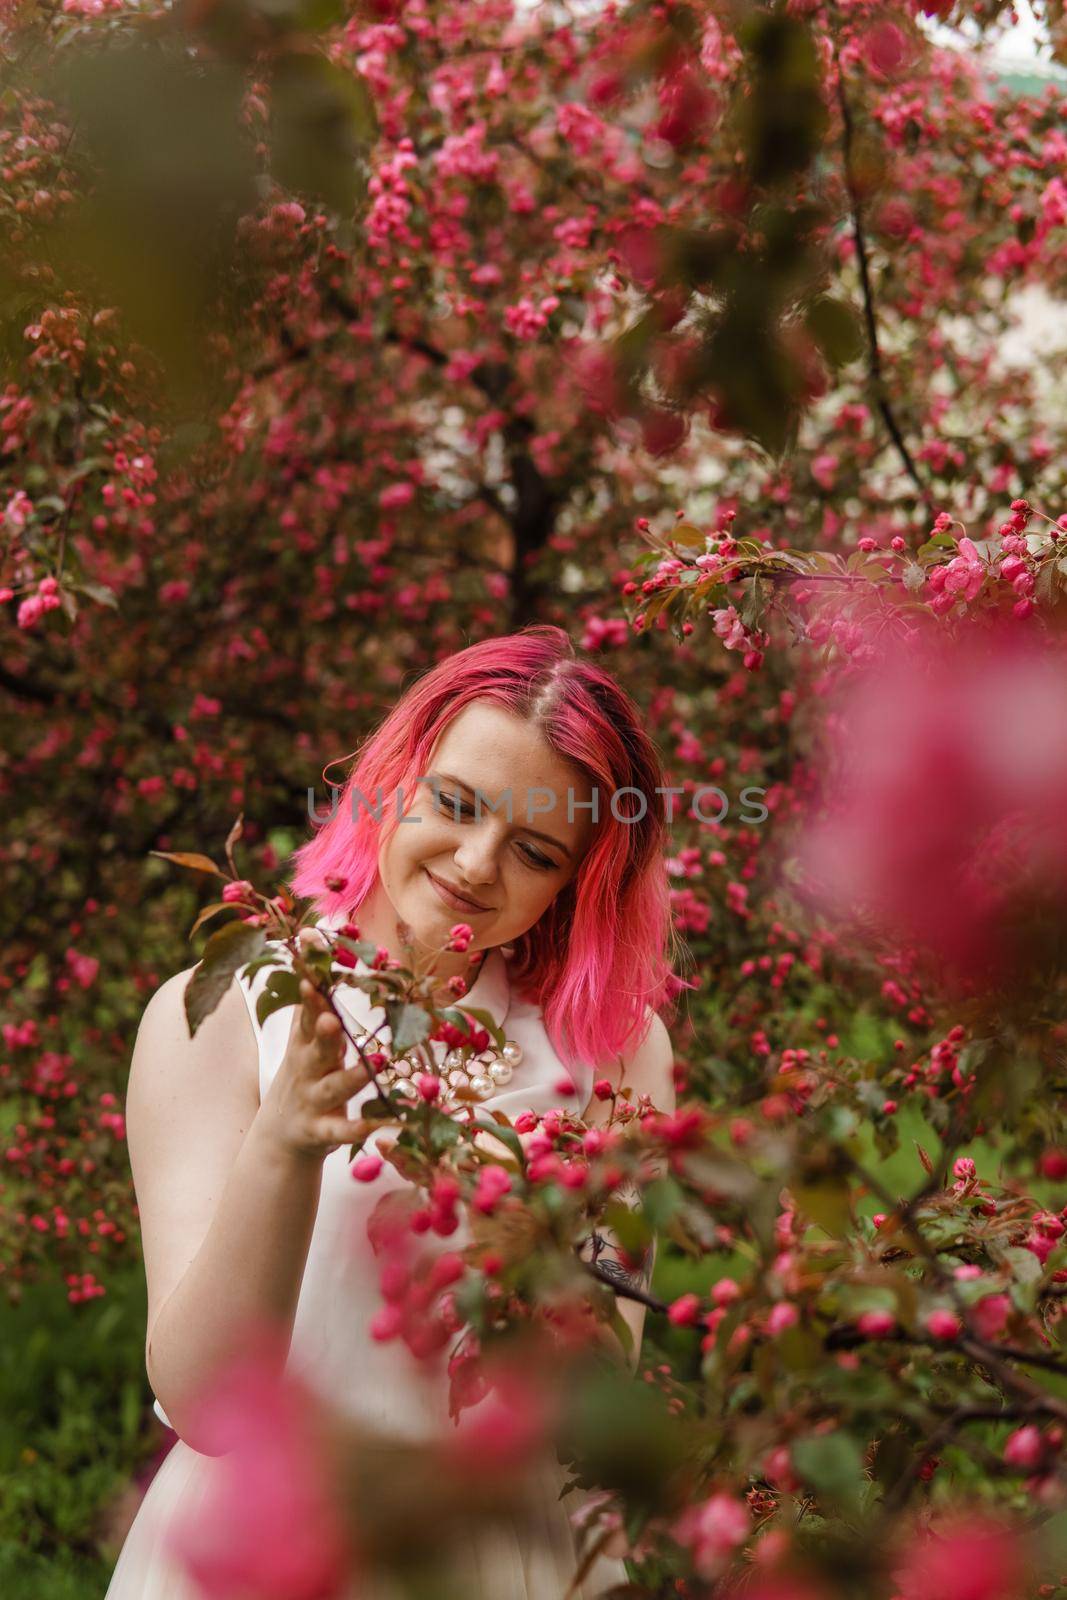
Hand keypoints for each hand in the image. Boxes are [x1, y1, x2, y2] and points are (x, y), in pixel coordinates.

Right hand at [254, 927, 369, 1162]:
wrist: (281, 1135)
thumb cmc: (304, 1075)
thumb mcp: (303, 1040)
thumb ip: (311, 1004)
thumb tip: (312, 947)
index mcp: (305, 1044)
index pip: (306, 1014)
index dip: (309, 994)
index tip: (312, 973)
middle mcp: (308, 1069)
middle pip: (315, 1049)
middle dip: (323, 1032)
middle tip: (331, 1018)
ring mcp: (313, 1102)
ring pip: (332, 1089)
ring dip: (350, 1078)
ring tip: (374, 1066)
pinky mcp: (321, 1132)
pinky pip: (339, 1131)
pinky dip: (355, 1129)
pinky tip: (376, 1126)